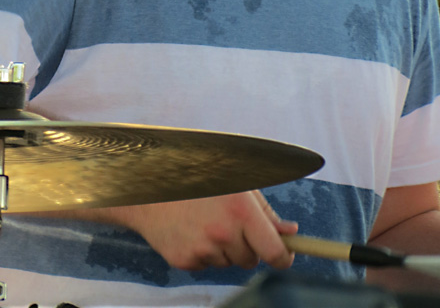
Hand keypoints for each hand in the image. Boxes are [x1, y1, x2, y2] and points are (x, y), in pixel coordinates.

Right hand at [120, 190, 297, 270]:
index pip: (274, 252)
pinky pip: (206, 265)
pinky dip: (203, 252)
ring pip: (228, 262)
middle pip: (251, 260)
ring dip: (223, 248)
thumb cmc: (195, 175)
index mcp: (240, 210)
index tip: (284, 254)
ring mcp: (202, 249)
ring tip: (204, 220)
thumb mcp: (236, 181)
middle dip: (247, 245)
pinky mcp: (184, 260)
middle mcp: (223, 233)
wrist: (150, 183)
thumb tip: (290, 232)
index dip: (283, 256)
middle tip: (228, 221)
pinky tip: (190, 229)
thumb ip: (265, 210)